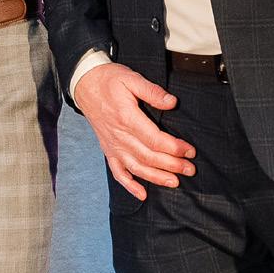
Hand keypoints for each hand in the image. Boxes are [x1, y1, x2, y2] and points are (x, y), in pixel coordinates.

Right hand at [76, 63, 195, 200]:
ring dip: (155, 177)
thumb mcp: (130, 78)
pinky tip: (142, 194)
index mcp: (126, 117)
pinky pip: (117, 171)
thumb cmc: (108, 80)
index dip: (174, 147)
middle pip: (148, 156)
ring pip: (135, 167)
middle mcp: (119, 134)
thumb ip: (151, 91)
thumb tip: (171, 102)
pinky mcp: (107, 148)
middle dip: (171, 165)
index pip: (154, 139)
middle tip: (189, 169)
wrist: (84, 83)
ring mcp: (112, 144)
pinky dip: (129, 185)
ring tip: (174, 182)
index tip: (189, 150)